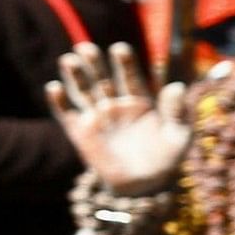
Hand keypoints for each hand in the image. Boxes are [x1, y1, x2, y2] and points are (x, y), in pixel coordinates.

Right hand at [46, 41, 191, 196]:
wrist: (144, 186)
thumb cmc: (167, 158)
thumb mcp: (180, 134)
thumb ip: (177, 111)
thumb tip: (176, 85)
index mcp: (140, 100)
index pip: (130, 76)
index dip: (125, 63)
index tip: (119, 49)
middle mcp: (116, 104)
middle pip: (102, 79)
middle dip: (94, 63)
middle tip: (85, 48)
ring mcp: (97, 117)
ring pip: (83, 92)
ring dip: (75, 76)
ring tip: (68, 60)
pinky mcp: (80, 133)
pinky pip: (66, 114)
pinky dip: (59, 102)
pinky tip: (54, 88)